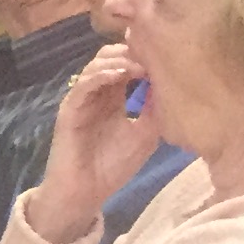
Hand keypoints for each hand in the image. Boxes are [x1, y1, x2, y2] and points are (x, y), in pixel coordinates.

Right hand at [24, 49, 159, 243]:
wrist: (86, 193)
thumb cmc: (113, 167)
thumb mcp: (146, 134)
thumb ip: (155, 109)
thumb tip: (174, 83)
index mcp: (114, 96)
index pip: (128, 63)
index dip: (145, 55)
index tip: (169, 52)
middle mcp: (97, 92)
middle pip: (111, 56)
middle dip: (133, 51)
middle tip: (155, 53)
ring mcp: (82, 98)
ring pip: (96, 64)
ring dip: (119, 60)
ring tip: (142, 64)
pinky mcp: (70, 108)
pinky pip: (84, 84)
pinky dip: (102, 75)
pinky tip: (122, 74)